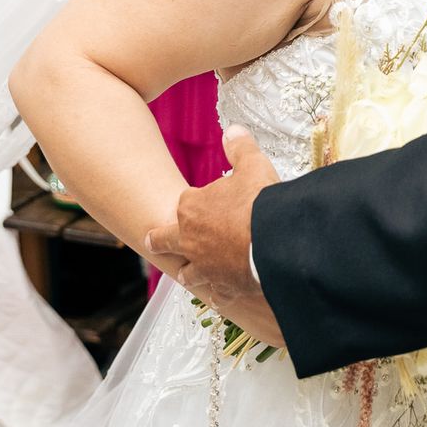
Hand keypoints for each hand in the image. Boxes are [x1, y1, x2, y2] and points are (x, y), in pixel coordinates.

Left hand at [145, 126, 285, 348]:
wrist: (273, 242)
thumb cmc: (259, 202)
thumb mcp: (252, 165)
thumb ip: (240, 147)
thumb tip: (232, 129)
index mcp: (192, 208)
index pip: (184, 202)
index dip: (194, 201)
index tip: (198, 200)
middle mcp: (189, 240)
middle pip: (165, 240)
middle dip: (160, 239)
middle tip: (153, 240)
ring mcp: (204, 267)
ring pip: (187, 272)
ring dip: (188, 271)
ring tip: (188, 273)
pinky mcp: (223, 286)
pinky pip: (216, 294)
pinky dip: (218, 295)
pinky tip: (220, 297)